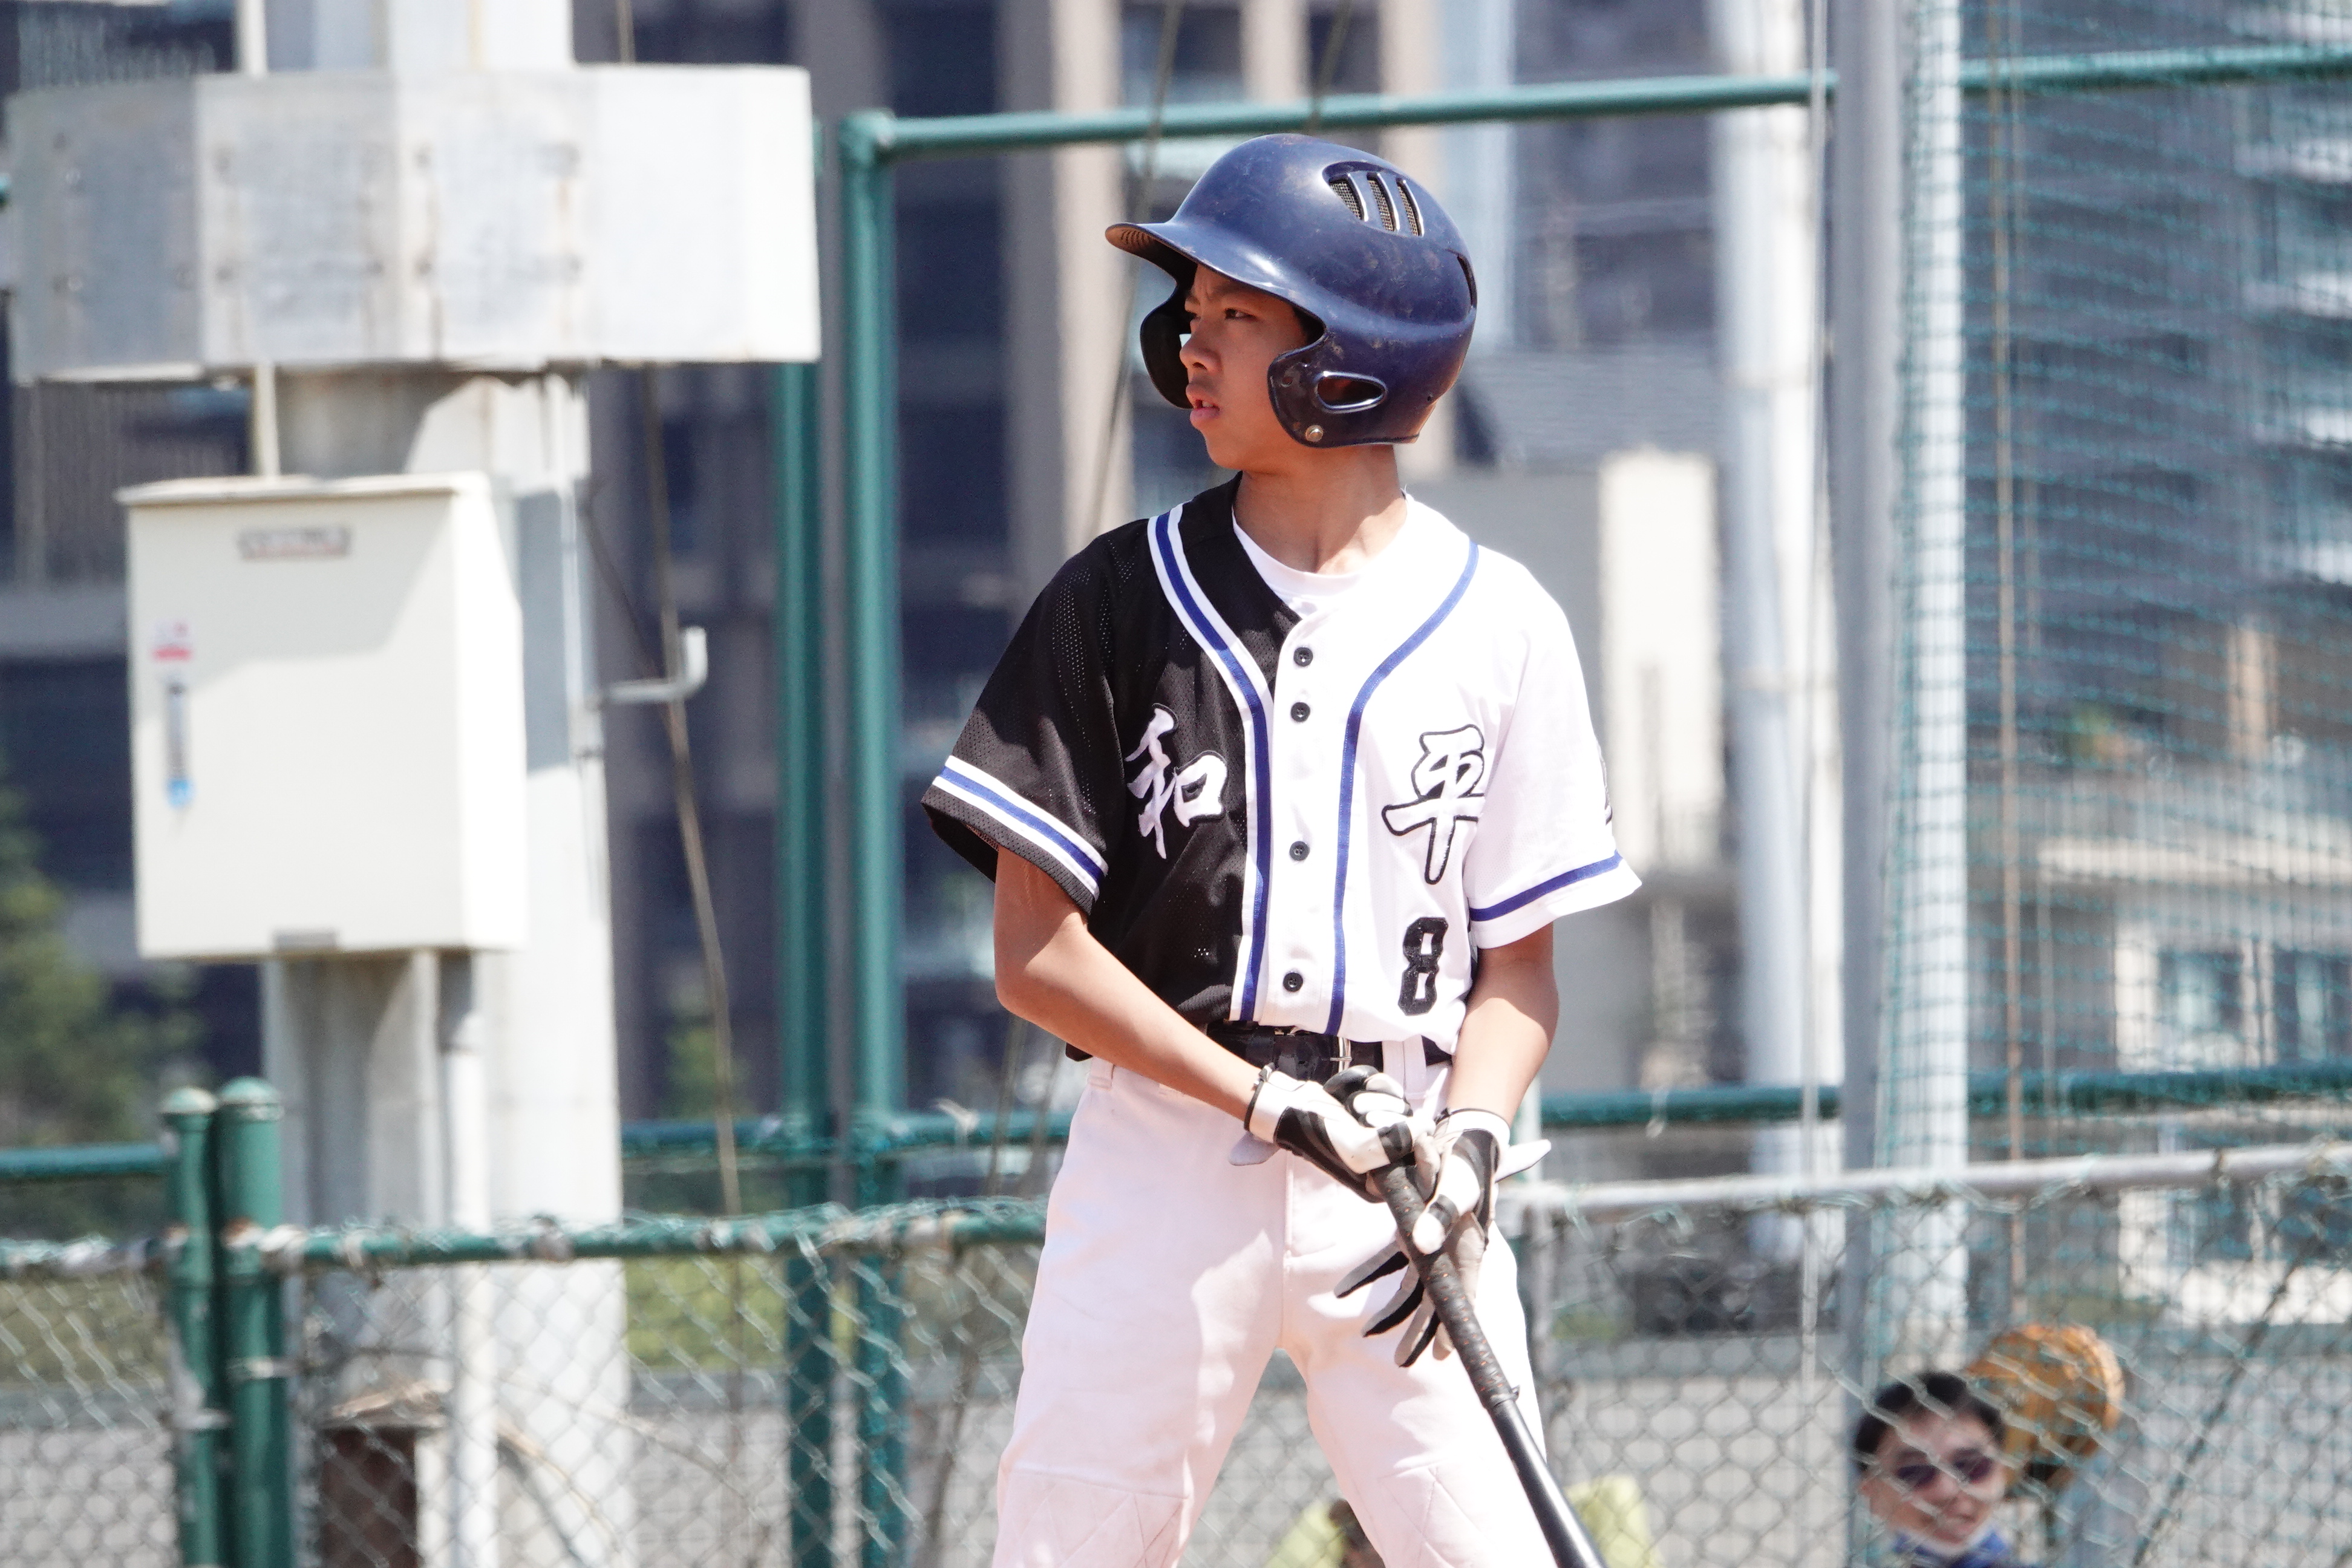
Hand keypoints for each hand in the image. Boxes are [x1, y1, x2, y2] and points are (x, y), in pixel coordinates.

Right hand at [1242, 1066, 1422, 1199]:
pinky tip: (1359, 1090)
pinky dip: (1378, 1087)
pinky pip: (1394, 1093)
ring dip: (1380, 1101)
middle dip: (1392, 1119)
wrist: (1292, 1104)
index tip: (1421, 1134)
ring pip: (1406, 1111)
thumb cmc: (1317, 1132)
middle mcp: (1385, 1161)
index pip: (1421, 1178)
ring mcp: (1383, 1133)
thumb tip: (1424, 1130)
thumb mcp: (1355, 1148)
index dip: (1427, 1156)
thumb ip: (1392, 1144)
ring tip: (1353, 1104)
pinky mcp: (1379, 1109)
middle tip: (1364, 1116)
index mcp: (1380, 1184)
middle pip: (1418, 1138)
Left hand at [1337, 1109, 1547, 1363]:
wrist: (1458, 1136)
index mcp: (1469, 1247)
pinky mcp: (1412, 1233)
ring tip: (1367, 1334)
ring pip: (1412, 1288)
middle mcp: (1452, 1252)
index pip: (1463, 1296)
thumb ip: (1439, 1213)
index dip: (1453, 1326)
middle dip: (1418, 1332)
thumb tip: (1418, 1244)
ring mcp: (1432, 1245)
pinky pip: (1390, 1262)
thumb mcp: (1454, 1184)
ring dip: (1392, 1311)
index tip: (1441, 1357)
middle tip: (1400, 1362)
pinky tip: (1344, 1290)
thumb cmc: (1462, 1160)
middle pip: (1435, 1301)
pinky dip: (1369, 1275)